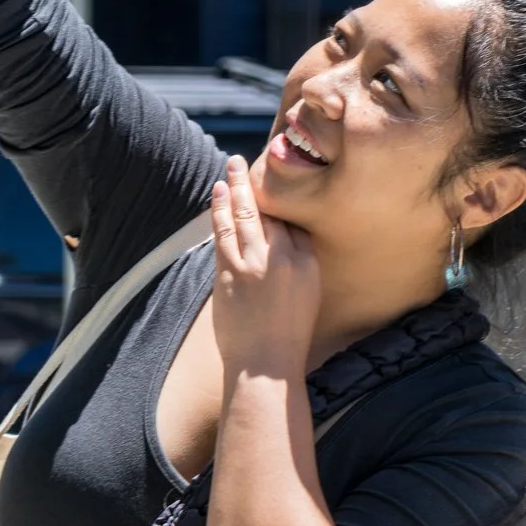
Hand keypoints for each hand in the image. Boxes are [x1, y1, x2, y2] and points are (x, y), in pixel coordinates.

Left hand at [208, 156, 319, 382]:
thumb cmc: (288, 334)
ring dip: (232, 190)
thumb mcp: (308, 293)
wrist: (265, 365)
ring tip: (226, 171)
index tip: (267, 179)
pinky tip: (218, 197)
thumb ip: (298, 260)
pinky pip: (223, 234)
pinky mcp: (229, 275)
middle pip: (265, 210)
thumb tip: (283, 234)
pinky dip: (220, 212)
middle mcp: (282, 258)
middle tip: (240, 160)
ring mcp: (253, 265)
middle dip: (250, 182)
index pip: (290, 219)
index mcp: (307, 262)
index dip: (276, 198)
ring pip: (241, 216)